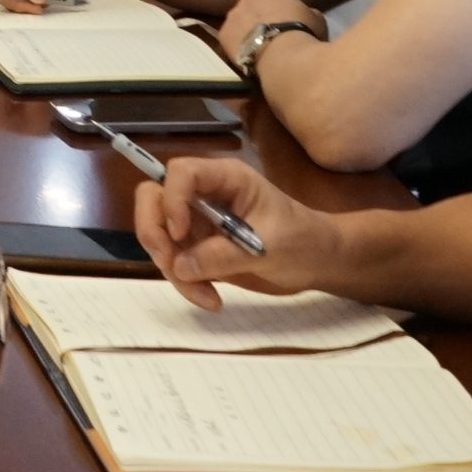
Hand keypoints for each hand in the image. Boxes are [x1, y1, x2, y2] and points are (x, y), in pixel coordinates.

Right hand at [129, 156, 336, 308]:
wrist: (318, 263)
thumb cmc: (303, 241)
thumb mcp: (269, 246)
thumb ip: (224, 254)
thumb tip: (180, 266)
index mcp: (225, 179)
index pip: (181, 173)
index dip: (171, 198)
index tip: (181, 233)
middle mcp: (204, 195)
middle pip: (153, 199)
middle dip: (155, 234)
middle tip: (171, 265)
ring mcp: (197, 222)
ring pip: (159, 236)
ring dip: (172, 268)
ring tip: (206, 295)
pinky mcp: (197, 248)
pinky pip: (174, 261)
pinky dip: (184, 283)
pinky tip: (210, 299)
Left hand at [216, 0, 326, 66]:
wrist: (282, 52)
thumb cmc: (303, 31)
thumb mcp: (316, 18)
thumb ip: (308, 12)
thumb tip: (307, 14)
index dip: (279, 10)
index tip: (286, 22)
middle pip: (253, 8)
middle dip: (260, 18)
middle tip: (271, 35)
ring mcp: (232, 15)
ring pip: (239, 23)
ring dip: (247, 32)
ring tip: (259, 48)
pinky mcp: (223, 35)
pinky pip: (230, 39)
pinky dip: (238, 46)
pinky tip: (249, 56)